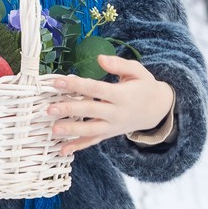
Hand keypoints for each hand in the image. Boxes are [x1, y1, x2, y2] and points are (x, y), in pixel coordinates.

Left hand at [44, 55, 173, 153]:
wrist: (157, 110)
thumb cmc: (144, 86)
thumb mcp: (138, 71)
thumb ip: (119, 64)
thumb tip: (100, 58)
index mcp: (122, 95)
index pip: (96, 89)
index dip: (77, 85)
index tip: (58, 81)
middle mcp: (116, 113)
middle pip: (90, 111)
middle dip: (69, 110)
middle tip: (50, 109)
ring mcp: (112, 126)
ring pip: (90, 130)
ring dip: (71, 131)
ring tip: (53, 130)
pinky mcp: (109, 134)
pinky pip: (93, 141)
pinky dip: (78, 146)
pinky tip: (63, 150)